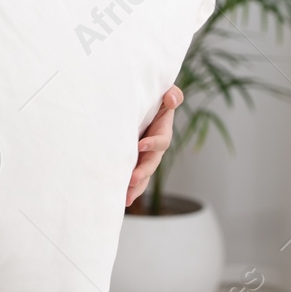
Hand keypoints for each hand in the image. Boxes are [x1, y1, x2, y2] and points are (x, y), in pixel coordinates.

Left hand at [127, 85, 181, 206]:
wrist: (137, 102)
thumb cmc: (152, 96)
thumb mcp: (165, 93)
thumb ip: (173, 95)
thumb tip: (171, 98)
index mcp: (162, 131)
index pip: (161, 140)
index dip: (153, 143)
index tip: (141, 145)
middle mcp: (154, 147)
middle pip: (151, 163)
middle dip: (143, 172)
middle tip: (133, 180)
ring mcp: (143, 156)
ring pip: (143, 175)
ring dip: (135, 187)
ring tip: (126, 198)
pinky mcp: (131, 160)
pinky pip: (130, 176)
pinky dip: (125, 187)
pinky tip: (117, 198)